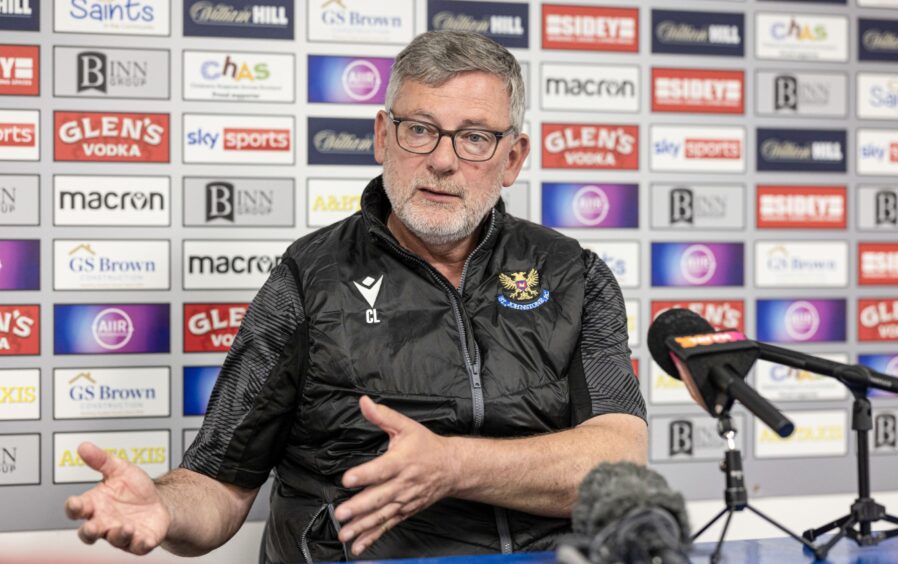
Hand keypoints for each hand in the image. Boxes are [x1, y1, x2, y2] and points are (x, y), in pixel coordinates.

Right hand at [64, 442, 170, 554]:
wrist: (159, 501)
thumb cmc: (133, 488)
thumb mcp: (119, 469)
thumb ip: (101, 460)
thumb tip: (83, 446)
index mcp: (94, 505)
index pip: (77, 509)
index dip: (74, 507)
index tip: (75, 503)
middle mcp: (104, 522)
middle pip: (89, 533)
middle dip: (89, 532)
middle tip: (92, 527)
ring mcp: (121, 533)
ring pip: (114, 539)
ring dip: (118, 534)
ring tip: (126, 527)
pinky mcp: (140, 541)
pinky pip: (138, 546)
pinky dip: (140, 544)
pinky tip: (144, 539)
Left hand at [334, 396, 458, 554]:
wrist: (452, 468)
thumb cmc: (426, 446)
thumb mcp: (406, 426)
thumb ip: (383, 416)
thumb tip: (364, 402)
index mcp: (401, 462)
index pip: (381, 469)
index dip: (365, 474)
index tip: (348, 479)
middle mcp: (402, 484)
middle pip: (379, 497)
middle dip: (359, 507)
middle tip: (341, 513)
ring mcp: (404, 501)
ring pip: (381, 515)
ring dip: (362, 526)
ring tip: (345, 533)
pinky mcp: (404, 511)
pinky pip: (387, 526)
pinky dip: (373, 537)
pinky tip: (359, 545)